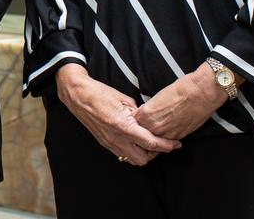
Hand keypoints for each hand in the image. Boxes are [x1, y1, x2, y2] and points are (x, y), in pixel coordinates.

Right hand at [56, 64, 179, 166]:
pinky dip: (132, 151)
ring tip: (149, 143)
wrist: (78, 95)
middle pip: (143, 159)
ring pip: (132, 160)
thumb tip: (149, 120)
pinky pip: (122, 154)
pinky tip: (135, 141)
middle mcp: (116, 138)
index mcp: (123, 126)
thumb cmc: (99, 93)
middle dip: (155, 154)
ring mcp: (109, 142)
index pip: (150, 143)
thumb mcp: (124, 99)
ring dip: (143, 154)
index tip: (175, 144)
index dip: (166, 145)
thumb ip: (138, 113)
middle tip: (162, 143)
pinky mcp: (104, 143)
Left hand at [134, 63, 226, 140]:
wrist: (200, 93)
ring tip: (160, 127)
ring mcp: (166, 133)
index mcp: (146, 114)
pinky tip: (170, 129)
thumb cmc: (181, 90)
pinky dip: (167, 137)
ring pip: (155, 140)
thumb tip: (147, 114)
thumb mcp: (157, 97)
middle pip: (142, 133)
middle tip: (150, 124)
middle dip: (144, 130)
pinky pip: (167, 140)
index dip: (137, 120)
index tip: (139, 118)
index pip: (134, 122)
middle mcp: (154, 126)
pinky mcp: (179, 137)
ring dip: (156, 135)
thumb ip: (149, 109)